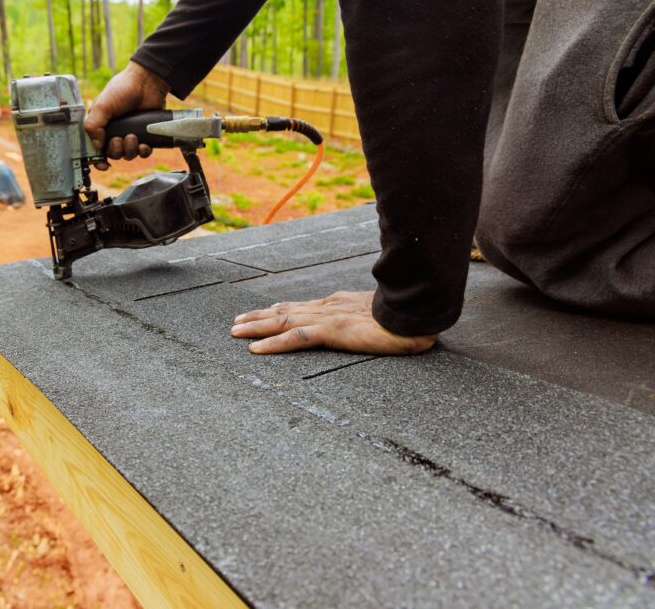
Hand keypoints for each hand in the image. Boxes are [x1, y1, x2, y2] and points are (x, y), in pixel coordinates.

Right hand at [84, 61, 169, 169]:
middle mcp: (115, 132)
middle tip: (119, 139)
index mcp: (101, 126)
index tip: (102, 164)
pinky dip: (143, 151)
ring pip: (128, 155)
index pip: (96, 148)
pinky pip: (143, 152)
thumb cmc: (122, 90)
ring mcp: (131, 134)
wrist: (147, 83)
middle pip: (113, 154)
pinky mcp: (146, 135)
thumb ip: (93, 125)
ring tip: (133, 137)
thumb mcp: (101, 106)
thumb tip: (97, 145)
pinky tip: (144, 144)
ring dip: (130, 150)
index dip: (98, 159)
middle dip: (115, 151)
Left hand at [230, 291, 436, 355]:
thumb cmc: (407, 317)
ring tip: (235, 332)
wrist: (419, 311)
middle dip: (259, 316)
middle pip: (285, 310)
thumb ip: (365, 320)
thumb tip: (364, 326)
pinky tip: (255, 349)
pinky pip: (295, 338)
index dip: (280, 309)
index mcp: (339, 304)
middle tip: (236, 322)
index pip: (302, 306)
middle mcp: (328, 307)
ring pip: (282, 321)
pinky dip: (273, 343)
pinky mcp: (333, 331)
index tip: (264, 312)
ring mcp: (328, 318)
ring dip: (256, 326)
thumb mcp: (380, 317)